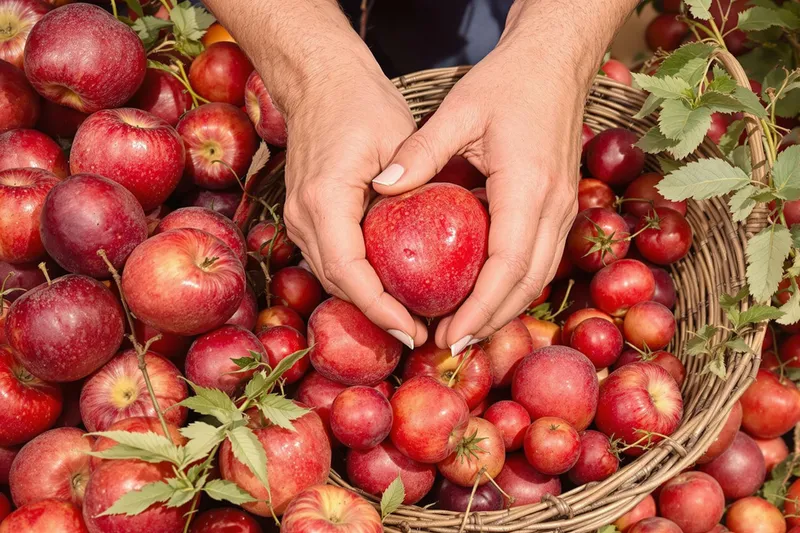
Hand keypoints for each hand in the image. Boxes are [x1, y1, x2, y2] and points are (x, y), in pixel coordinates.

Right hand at [281, 63, 428, 349]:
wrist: (319, 82)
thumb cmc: (361, 103)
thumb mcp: (397, 135)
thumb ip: (413, 179)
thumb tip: (434, 230)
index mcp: (324, 199)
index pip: (348, 272)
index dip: (379, 309)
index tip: (413, 329)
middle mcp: (302, 215)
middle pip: (338, 284)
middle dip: (377, 315)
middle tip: (422, 333)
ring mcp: (297, 218)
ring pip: (332, 277)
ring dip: (368, 302)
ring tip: (411, 319)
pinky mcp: (305, 216)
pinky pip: (332, 260)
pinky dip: (359, 281)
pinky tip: (391, 290)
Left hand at [372, 18, 592, 352]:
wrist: (556, 60)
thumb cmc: (508, 82)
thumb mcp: (459, 110)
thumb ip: (420, 151)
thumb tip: (380, 186)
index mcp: (528, 188)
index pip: (507, 266)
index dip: (481, 308)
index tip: (451, 334)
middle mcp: (554, 206)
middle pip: (528, 283)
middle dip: (493, 320)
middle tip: (453, 345)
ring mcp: (564, 206)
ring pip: (540, 275)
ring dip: (506, 308)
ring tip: (468, 330)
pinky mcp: (562, 203)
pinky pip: (542, 258)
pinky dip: (515, 284)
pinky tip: (488, 294)